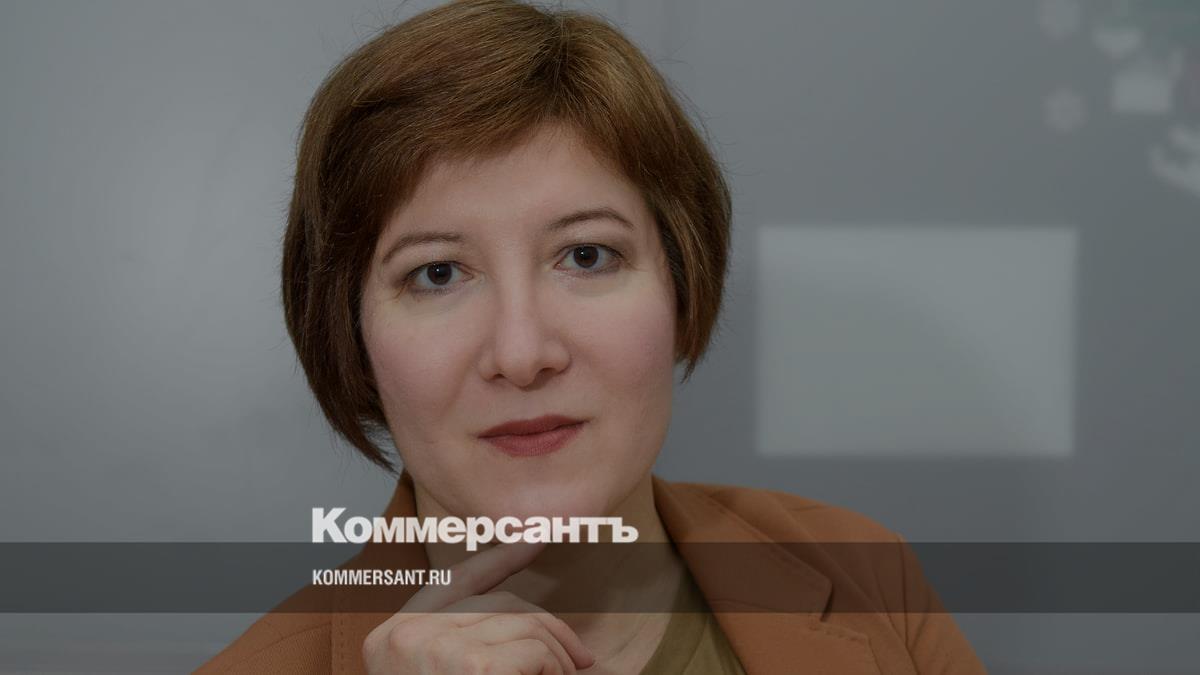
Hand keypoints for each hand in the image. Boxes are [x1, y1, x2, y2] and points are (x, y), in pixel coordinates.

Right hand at [362, 542, 595, 673]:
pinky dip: (554, 672)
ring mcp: (430, 647)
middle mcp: (403, 634)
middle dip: (551, 632)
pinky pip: (534, 651)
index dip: (499, 557)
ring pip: (525, 626)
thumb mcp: (443, 672)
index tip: (537, 536)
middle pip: (502, 605)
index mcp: (391, 638)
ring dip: (556, 660)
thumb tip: (541, 631)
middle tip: (581, 664)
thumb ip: (473, 646)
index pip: (453, 580)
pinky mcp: (467, 666)